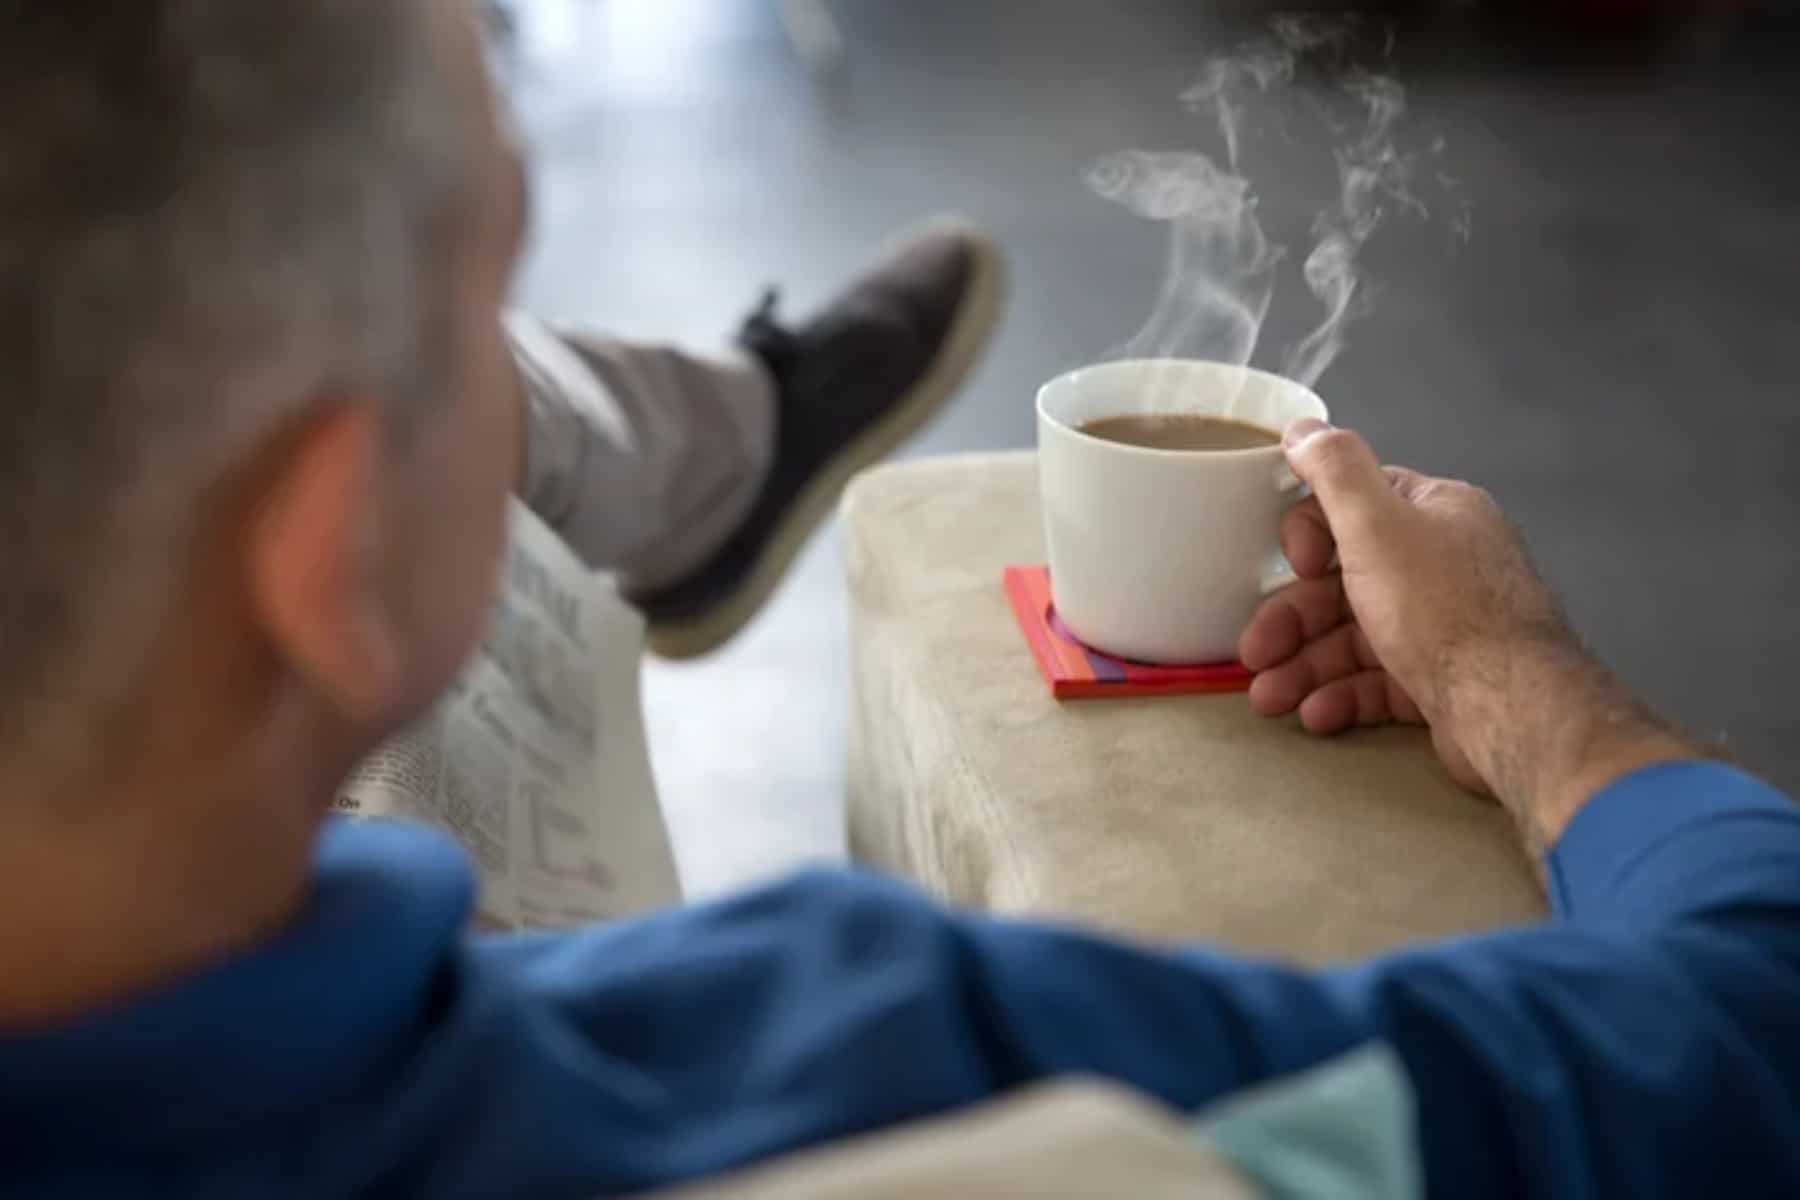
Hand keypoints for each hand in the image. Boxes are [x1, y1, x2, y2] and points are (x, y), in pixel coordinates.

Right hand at [1240, 420, 1693, 846]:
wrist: (1511, 707)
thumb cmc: (1440, 607)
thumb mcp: (1376, 524)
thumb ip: (1335, 470)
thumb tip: (1301, 428)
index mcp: (1436, 514)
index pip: (1356, 508)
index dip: (1311, 537)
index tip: (1295, 567)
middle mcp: (1446, 564)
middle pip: (1348, 582)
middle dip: (1293, 621)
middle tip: (1253, 655)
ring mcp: (1447, 626)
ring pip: (1358, 638)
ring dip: (1306, 667)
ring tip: (1270, 701)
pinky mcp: (1446, 681)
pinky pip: (1382, 681)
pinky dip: (1343, 695)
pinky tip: (1315, 716)